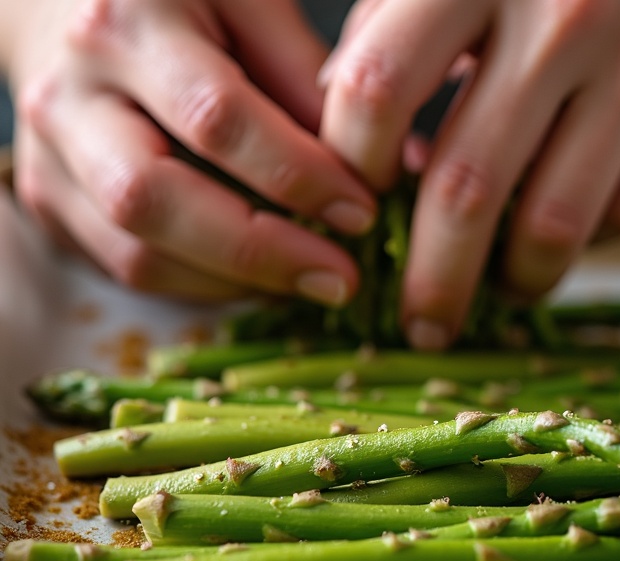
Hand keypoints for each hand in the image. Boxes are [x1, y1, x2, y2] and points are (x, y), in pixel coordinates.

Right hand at [8, 0, 376, 303]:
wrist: (65, 7)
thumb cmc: (182, 0)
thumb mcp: (251, 4)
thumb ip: (305, 77)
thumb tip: (382, 167)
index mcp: (127, 21)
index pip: (217, 119)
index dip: (297, 176)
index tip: (363, 211)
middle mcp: (70, 93)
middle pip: (154, 202)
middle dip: (261, 254)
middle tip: (341, 279)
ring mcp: (49, 155)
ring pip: (137, 254)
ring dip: (238, 284)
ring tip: (311, 281)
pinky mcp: (49, 201)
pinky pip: (128, 269)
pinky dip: (205, 286)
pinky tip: (262, 278)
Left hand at [319, 0, 619, 348]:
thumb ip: (386, 40)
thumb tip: (341, 157)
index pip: (378, 91)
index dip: (350, 170)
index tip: (352, 212)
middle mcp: (566, 14)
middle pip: (468, 189)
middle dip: (431, 281)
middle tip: (419, 323)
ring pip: (555, 226)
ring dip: (513, 282)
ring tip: (496, 289)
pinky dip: (586, 244)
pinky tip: (562, 230)